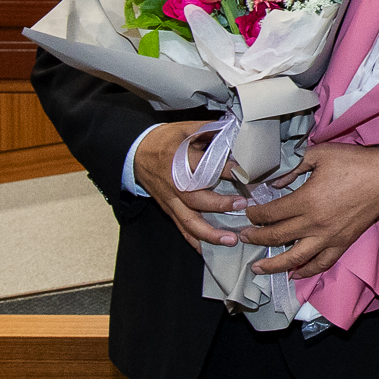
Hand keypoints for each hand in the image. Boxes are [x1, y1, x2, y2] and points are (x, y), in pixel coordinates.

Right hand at [134, 120, 248, 253]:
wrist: (136, 153)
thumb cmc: (164, 140)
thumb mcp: (185, 128)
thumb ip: (209, 130)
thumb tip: (235, 130)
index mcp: (178, 161)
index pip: (203, 167)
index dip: (224, 169)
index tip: (242, 171)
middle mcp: (174, 185)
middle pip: (195, 199)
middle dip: (219, 204)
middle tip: (242, 205)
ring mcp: (171, 201)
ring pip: (189, 221)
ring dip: (210, 233)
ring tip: (230, 239)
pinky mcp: (169, 209)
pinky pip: (182, 228)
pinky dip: (195, 241)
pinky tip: (209, 250)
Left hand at [238, 143, 378, 277]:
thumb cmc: (354, 162)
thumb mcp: (320, 154)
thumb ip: (293, 167)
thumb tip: (274, 182)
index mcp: (307, 200)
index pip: (270, 214)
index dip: (254, 215)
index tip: (246, 214)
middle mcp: (314, 223)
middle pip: (276, 237)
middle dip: (255, 238)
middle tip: (242, 238)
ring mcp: (329, 237)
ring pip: (295, 258)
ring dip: (273, 265)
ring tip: (257, 268)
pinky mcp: (342, 243)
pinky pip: (321, 263)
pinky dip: (306, 271)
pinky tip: (294, 274)